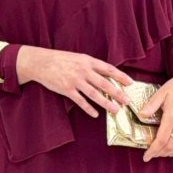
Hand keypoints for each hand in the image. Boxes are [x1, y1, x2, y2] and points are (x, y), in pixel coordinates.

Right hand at [16, 47, 131, 116]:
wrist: (42, 62)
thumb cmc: (61, 60)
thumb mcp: (78, 58)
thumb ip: (91, 66)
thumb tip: (106, 75)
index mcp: (88, 61)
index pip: (109, 69)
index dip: (121, 76)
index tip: (130, 83)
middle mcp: (83, 71)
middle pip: (105, 83)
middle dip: (118, 93)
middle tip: (127, 101)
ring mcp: (75, 81)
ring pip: (94, 94)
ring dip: (106, 103)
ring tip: (116, 109)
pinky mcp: (66, 90)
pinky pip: (80, 101)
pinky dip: (88, 108)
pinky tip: (95, 114)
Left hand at [140, 61, 172, 160]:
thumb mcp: (161, 93)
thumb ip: (151, 106)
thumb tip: (141, 115)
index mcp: (172, 116)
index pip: (161, 140)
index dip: (153, 150)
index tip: (146, 156)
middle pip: (169, 146)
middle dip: (159, 153)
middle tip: (150, 155)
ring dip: (168, 153)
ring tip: (159, 153)